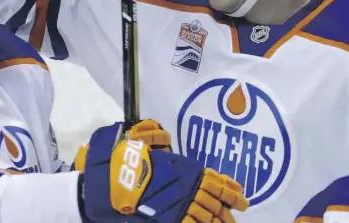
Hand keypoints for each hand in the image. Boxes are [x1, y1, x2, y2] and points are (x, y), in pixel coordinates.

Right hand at [78, 124, 248, 222]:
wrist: (106, 182)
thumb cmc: (122, 159)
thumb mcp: (141, 141)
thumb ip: (154, 138)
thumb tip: (160, 134)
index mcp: (183, 168)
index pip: (216, 181)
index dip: (231, 192)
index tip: (242, 201)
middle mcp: (185, 186)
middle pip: (214, 202)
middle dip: (225, 213)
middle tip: (232, 220)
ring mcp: (178, 204)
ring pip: (205, 217)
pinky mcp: (168, 218)